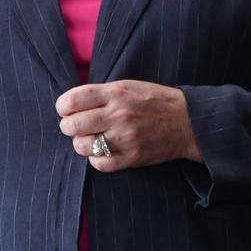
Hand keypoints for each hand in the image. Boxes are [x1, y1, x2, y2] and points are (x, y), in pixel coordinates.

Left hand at [55, 80, 202, 172]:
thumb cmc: (153, 101)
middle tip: (74, 126)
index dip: (62, 106)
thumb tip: (69, 104)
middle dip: (68, 126)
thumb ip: (99, 93)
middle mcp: (118, 115)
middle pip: (73, 125)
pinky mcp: (132, 158)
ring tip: (90, 138)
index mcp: (115, 93)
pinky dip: (96, 159)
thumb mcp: (127, 86)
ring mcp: (125, 138)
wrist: (187, 121)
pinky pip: (99, 164)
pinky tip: (101, 152)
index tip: (65, 109)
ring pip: (83, 146)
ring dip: (81, 143)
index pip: (73, 100)